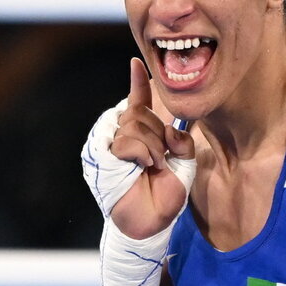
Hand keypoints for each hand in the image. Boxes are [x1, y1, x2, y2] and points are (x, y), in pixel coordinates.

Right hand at [110, 58, 195, 239]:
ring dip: (152, 147)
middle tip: (162, 159)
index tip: (137, 63)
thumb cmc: (164, 197)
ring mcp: (109, 145)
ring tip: (154, 166)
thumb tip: (172, 129)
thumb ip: (182, 142)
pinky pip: (126, 141)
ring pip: (134, 125)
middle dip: (158, 134)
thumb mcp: (184, 165)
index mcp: (140, 134)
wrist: (151, 222)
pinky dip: (141, 153)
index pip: (138, 101)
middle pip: (139, 113)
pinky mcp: (102, 157)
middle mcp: (122, 136)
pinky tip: (145, 166)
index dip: (139, 82)